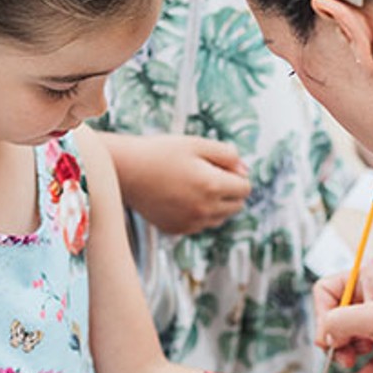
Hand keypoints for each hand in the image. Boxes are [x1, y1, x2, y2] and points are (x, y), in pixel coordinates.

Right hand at [110, 133, 250, 234]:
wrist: (127, 171)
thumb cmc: (160, 153)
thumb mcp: (197, 143)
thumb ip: (227, 154)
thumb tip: (245, 170)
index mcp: (213, 185)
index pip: (245, 188)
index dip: (236, 175)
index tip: (220, 166)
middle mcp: (204, 209)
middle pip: (236, 206)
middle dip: (229, 191)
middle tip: (206, 174)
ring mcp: (190, 222)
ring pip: (219, 218)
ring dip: (215, 204)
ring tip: (192, 186)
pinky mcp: (176, 229)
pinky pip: (199, 226)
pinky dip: (197, 214)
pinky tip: (181, 198)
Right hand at [314, 265, 372, 372]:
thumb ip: (339, 322)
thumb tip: (323, 335)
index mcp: (368, 279)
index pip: (326, 291)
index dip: (323, 314)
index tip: (330, 335)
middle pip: (335, 318)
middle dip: (335, 338)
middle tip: (343, 353)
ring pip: (350, 340)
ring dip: (346, 355)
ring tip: (351, 364)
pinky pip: (368, 361)